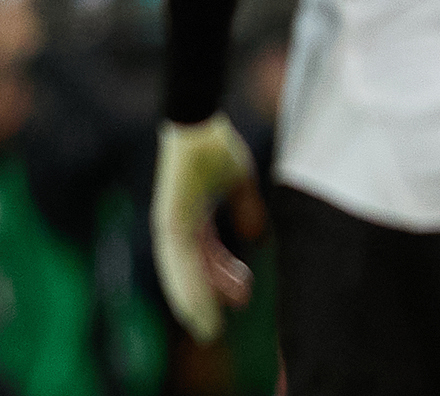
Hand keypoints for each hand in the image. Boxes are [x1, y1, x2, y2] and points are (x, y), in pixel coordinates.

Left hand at [151, 113, 265, 341]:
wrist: (198, 123)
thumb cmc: (215, 146)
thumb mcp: (238, 182)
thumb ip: (245, 210)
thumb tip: (257, 236)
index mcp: (191, 219)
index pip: (206, 257)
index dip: (222, 278)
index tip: (243, 297)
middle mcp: (176, 227)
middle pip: (189, 274)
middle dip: (203, 302)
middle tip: (217, 328)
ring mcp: (170, 226)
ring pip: (181, 276)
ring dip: (194, 304)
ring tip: (208, 328)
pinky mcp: (171, 222)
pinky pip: (181, 262)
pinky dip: (191, 285)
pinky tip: (203, 303)